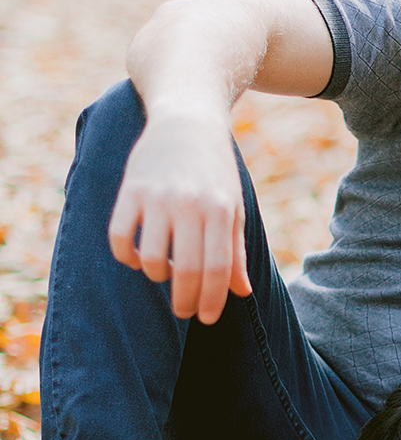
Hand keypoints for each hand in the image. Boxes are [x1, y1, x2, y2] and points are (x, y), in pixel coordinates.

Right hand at [108, 111, 252, 323]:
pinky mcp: (130, 190)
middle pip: (186, 269)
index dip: (211, 300)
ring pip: (151, 258)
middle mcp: (189, 204)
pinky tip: (138, 258)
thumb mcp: (233, 207)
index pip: (216, 269)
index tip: (206, 318)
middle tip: (184, 311)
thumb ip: (236, 251)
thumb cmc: (215, 171)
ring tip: (165, 274)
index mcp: (220, 210)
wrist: (187, 121)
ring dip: (157, 276)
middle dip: (185, 300)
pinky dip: (127, 256)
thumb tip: (241, 293)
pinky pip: (120, 237)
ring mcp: (157, 197)